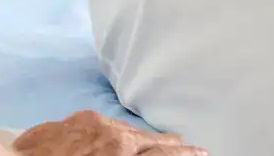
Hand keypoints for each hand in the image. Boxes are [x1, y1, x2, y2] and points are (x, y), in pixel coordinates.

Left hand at [11, 110, 204, 154]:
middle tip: (191, 146)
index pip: (162, 155)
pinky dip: (117, 133)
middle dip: (173, 146)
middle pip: (150, 141)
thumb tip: (135, 144)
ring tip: (161, 143)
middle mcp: (111, 137)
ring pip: (127, 132)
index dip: (185, 154)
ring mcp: (90, 126)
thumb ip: (124, 152)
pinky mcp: (70, 121)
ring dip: (144, 140)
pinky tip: (118, 136)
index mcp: (119, 154)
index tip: (203, 151)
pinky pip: (102, 126)